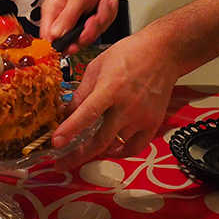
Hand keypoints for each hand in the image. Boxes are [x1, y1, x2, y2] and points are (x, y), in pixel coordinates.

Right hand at [41, 0, 115, 51]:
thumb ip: (66, 18)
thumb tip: (54, 35)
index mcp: (52, 11)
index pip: (48, 37)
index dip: (61, 44)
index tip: (75, 45)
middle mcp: (62, 19)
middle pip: (71, 41)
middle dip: (88, 31)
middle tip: (94, 18)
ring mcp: (76, 22)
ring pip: (87, 37)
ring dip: (100, 21)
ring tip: (102, 5)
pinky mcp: (88, 23)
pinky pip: (98, 31)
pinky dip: (105, 18)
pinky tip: (104, 5)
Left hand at [53, 29, 178, 166]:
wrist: (163, 54)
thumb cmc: (128, 55)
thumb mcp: (97, 66)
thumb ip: (82, 92)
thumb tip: (66, 112)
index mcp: (110, 89)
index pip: (87, 114)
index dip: (70, 130)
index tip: (55, 143)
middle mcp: (127, 107)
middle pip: (100, 140)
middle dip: (77, 155)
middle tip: (60, 164)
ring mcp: (141, 118)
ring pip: (114, 145)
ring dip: (96, 151)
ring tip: (81, 152)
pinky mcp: (153, 124)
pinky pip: (134, 147)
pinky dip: (120, 152)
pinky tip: (109, 149)